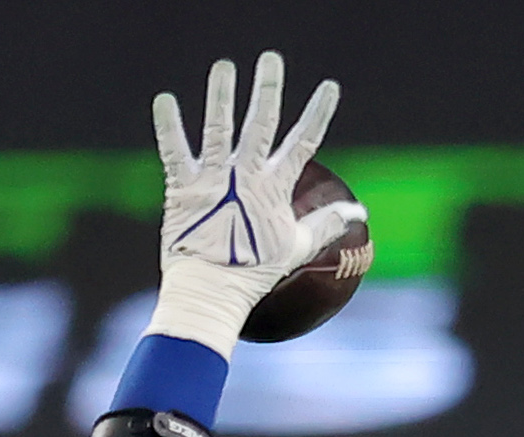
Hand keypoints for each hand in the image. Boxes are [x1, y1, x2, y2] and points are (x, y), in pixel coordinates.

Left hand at [147, 53, 349, 350]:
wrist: (211, 292)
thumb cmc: (253, 273)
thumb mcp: (296, 246)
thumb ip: (325, 223)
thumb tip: (359, 211)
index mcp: (273, 188)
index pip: (303, 143)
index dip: (317, 113)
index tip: (330, 87)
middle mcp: (245, 177)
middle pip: (261, 124)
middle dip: (267, 89)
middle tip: (271, 58)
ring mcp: (214, 180)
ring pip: (219, 129)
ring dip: (221, 96)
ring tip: (224, 67)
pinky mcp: (183, 187)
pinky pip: (174, 150)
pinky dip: (168, 125)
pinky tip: (164, 99)